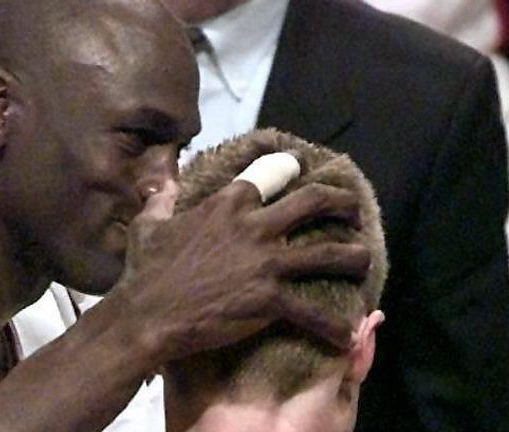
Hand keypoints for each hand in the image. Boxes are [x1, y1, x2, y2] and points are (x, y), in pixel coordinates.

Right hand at [105, 179, 369, 365]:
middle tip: (353, 211)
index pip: (270, 173)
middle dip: (342, 203)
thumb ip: (161, 199)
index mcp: (228, 203)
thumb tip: (163, 181)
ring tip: (363, 260)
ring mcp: (265, 262)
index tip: (301, 169)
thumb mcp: (147, 225)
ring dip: (354, 256)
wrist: (146, 316)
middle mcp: (254, 226)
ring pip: (329, 253)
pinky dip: (334, 326)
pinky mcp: (270, 300)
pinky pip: (313, 311)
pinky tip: (347, 334)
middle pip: (314, 202)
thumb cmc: (144, 271)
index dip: (290, 168)